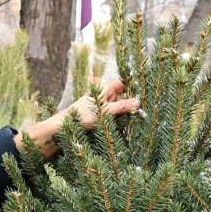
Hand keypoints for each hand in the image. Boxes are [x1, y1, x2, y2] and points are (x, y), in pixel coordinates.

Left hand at [15, 79, 140, 158]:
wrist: (63, 129)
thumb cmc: (81, 116)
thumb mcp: (104, 111)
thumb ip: (121, 106)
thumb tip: (138, 102)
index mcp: (104, 89)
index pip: (123, 82)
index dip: (134, 84)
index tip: (146, 89)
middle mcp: (105, 96)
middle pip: (124, 96)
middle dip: (133, 102)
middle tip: (147, 109)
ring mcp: (104, 107)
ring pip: (121, 108)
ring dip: (128, 113)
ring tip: (141, 119)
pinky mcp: (102, 119)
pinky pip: (116, 118)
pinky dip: (122, 121)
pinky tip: (130, 127)